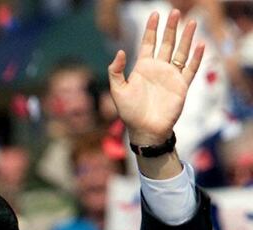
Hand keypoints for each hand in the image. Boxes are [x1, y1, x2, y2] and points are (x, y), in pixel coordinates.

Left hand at [108, 10, 203, 146]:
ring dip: (186, 37)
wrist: (145, 130)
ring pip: (181, 52)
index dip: (151, 29)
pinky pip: (190, 68)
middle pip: (166, 43)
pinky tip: (200, 44)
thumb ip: (116, 71)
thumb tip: (120, 51)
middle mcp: (158, 69)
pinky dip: (196, 57)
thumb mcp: (118, 91)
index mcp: (143, 68)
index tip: (154, 14)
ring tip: (191, 21)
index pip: (149, 43)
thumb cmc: (130, 113)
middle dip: (171, 28)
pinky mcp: (181, 86)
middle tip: (174, 11)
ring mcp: (171, 76)